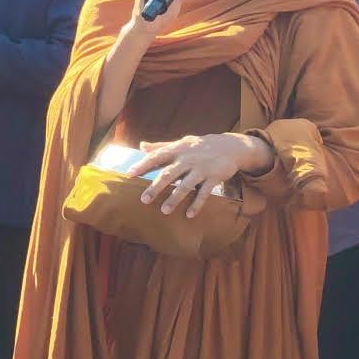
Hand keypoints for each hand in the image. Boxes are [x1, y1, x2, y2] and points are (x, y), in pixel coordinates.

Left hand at [130, 133, 261, 217]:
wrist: (229, 146)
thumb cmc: (199, 146)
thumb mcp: (181, 143)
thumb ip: (161, 146)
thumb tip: (141, 146)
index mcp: (177, 150)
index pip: (157, 156)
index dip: (143, 164)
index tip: (129, 173)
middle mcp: (187, 159)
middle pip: (169, 174)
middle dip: (156, 187)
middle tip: (144, 200)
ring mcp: (201, 168)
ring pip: (185, 185)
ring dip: (175, 198)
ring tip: (164, 210)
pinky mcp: (214, 177)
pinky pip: (204, 192)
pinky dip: (197, 204)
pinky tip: (189, 215)